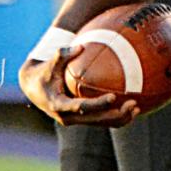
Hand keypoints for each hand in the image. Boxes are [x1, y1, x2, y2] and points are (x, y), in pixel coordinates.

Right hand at [19, 47, 139, 126]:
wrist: (33, 89)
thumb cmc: (43, 73)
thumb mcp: (49, 64)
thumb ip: (62, 55)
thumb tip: (80, 46)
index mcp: (58, 105)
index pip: (81, 107)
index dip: (98, 104)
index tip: (113, 97)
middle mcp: (68, 117)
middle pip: (97, 120)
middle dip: (117, 114)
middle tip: (133, 103)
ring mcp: (76, 121)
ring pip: (102, 123)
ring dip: (121, 118)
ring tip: (137, 107)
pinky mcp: (83, 120)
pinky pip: (102, 121)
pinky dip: (117, 117)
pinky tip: (132, 109)